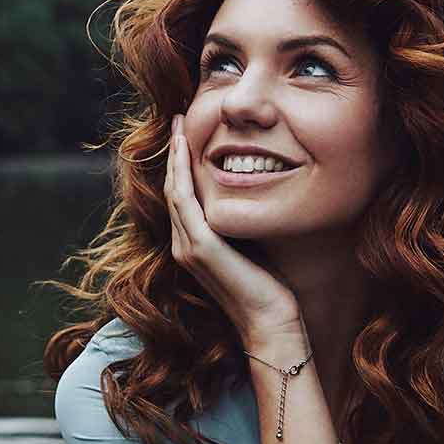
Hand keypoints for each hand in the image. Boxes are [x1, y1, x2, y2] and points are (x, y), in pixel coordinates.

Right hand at [164, 113, 303, 342]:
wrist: (271, 323)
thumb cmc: (268, 289)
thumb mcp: (251, 246)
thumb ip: (241, 224)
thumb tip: (252, 195)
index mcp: (193, 246)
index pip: (181, 196)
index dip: (180, 164)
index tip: (187, 135)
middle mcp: (183, 245)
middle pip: (172, 188)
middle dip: (174, 152)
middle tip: (178, 120)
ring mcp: (187, 246)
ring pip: (174, 189)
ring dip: (174, 155)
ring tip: (179, 126)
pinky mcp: (199, 246)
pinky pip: (183, 199)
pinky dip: (181, 171)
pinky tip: (185, 149)